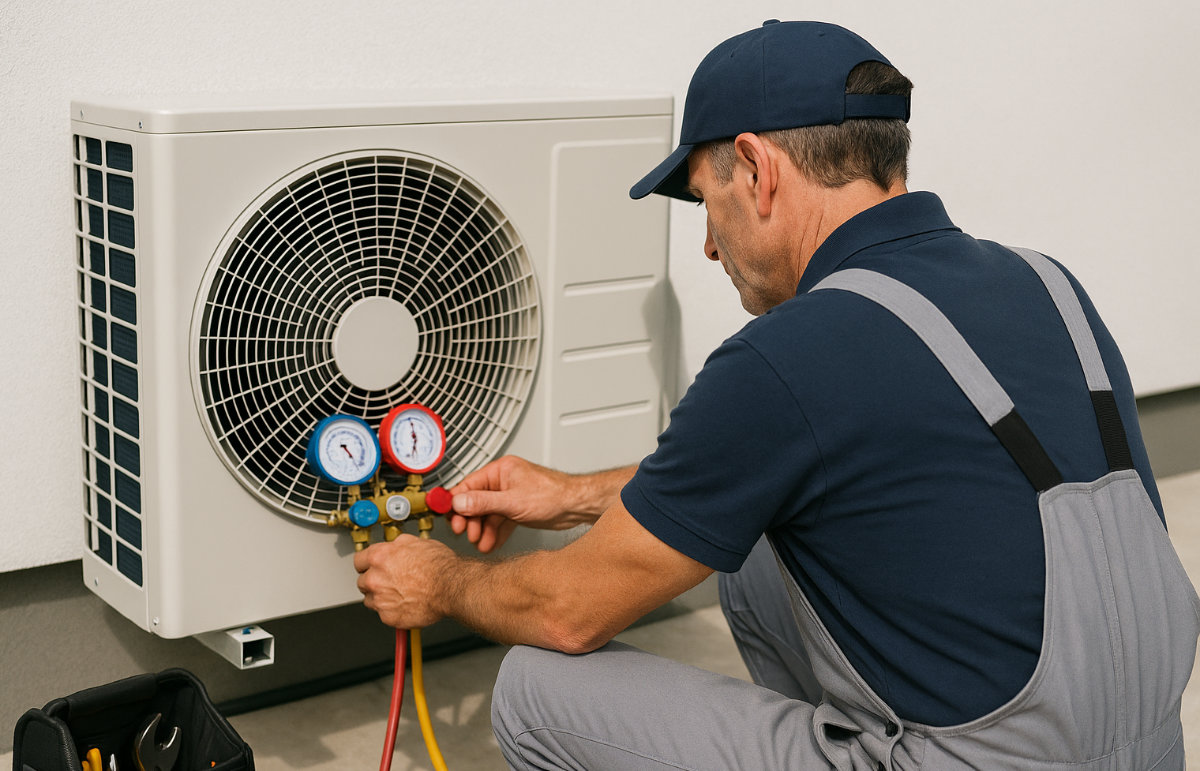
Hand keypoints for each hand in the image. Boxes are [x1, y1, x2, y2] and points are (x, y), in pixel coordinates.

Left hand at [354, 535, 455, 628]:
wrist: (451, 587)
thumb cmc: (439, 566)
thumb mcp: (416, 542)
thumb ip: (397, 546)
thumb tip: (393, 546)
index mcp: (379, 557)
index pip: (359, 560)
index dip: (367, 563)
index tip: (370, 567)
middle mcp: (375, 578)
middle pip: (362, 581)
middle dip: (374, 581)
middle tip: (390, 581)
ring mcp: (380, 599)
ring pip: (371, 600)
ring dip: (381, 597)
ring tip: (400, 593)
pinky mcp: (388, 617)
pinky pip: (383, 614)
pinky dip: (392, 611)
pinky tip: (405, 603)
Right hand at [447, 455, 575, 553]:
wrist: (576, 506)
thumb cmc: (553, 494)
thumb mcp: (512, 501)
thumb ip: (483, 502)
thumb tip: (459, 501)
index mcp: (501, 471)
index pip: (469, 485)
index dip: (456, 502)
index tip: (447, 517)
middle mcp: (504, 482)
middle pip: (476, 502)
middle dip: (470, 520)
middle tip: (466, 534)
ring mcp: (510, 496)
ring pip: (488, 515)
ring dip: (482, 530)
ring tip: (481, 544)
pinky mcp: (518, 509)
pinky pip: (500, 522)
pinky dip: (495, 533)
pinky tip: (492, 544)